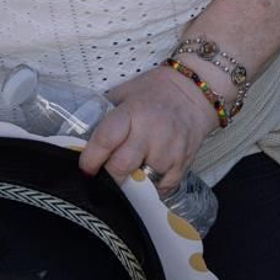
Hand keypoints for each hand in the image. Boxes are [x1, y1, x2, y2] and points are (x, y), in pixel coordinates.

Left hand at [77, 66, 220, 195]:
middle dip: (108, 177)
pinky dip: (151, 188)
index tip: (85, 169)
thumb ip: (106, 113)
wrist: (196, 91)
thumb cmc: (155, 90)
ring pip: (141, 181)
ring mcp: (169, 150)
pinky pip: (162, 188)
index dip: (91, 159)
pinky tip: (146, 178)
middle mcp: (151, 132)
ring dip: (131, 183)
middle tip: (103, 178)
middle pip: (121, 167)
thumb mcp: (125, 92)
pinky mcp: (183, 163)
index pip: (106, 140)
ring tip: (126, 175)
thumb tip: (83, 135)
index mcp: (132, 112)